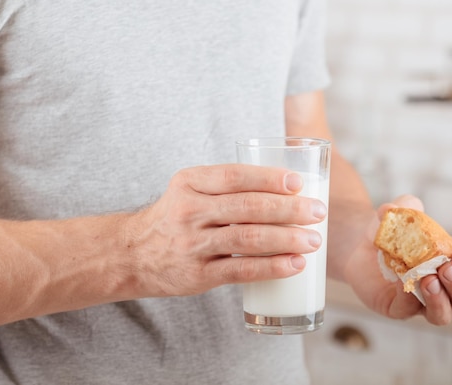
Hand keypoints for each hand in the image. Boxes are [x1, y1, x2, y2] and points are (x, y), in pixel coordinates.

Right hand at [121, 164, 326, 296]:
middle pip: (247, 207)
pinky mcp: (199, 274)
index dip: (270, 178)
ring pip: (247, 238)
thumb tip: (287, 185)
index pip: (235, 176)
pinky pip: (241, 269)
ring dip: (286, 238)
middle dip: (288, 209)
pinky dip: (272, 266)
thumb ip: (227, 185)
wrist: (133, 254)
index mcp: (190, 182)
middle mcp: (189, 210)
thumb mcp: (190, 190)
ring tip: (314, 240)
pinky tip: (294, 264)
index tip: (299, 183)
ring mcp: (193, 244)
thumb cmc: (176, 217)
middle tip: (318, 212)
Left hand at [344, 195, 451, 324]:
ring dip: (440, 300)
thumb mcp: (397, 213)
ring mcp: (421, 300)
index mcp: (450, 259)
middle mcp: (442, 285)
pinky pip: (408, 310)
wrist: (360, 244)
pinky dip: (407, 298)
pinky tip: (400, 283)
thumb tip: (391, 209)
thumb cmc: (389, 230)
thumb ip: (401, 206)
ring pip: (443, 315)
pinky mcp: (398, 308)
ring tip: (428, 281)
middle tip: (447, 270)